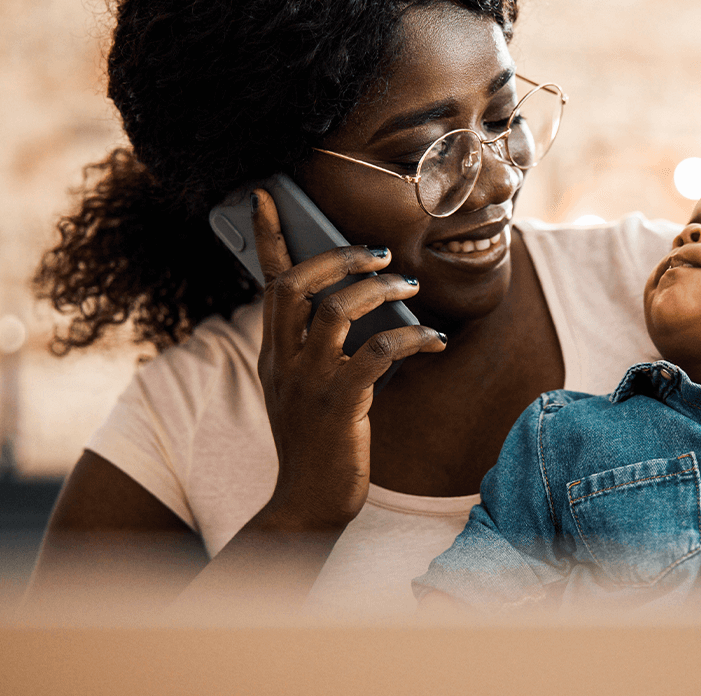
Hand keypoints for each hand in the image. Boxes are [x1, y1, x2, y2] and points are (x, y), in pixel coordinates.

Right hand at [250, 189, 446, 530]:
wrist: (308, 505)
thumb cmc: (318, 445)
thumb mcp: (308, 391)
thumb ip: (322, 350)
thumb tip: (367, 308)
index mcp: (273, 354)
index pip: (266, 283)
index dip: (268, 236)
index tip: (268, 194)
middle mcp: (283, 362)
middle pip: (294, 286)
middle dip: (337, 258)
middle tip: (378, 255)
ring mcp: (307, 382)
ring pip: (336, 310)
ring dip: (379, 290)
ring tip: (410, 288)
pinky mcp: (340, 404)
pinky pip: (378, 352)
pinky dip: (412, 338)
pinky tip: (434, 341)